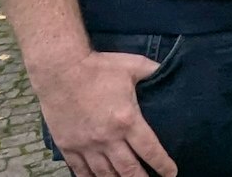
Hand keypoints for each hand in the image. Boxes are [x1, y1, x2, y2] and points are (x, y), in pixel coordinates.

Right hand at [33, 50, 176, 176]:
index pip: (150, 150)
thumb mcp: (134, 65)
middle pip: (129, 170)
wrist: (60, 70)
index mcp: (127, 120)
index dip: (163, 165)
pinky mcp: (68, 146)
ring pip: (105, 175)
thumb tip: (170, 71)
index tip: (171, 174)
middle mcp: (108, 138)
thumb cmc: (99, 67)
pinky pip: (81, 171)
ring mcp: (86, 145)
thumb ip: (154, 72)